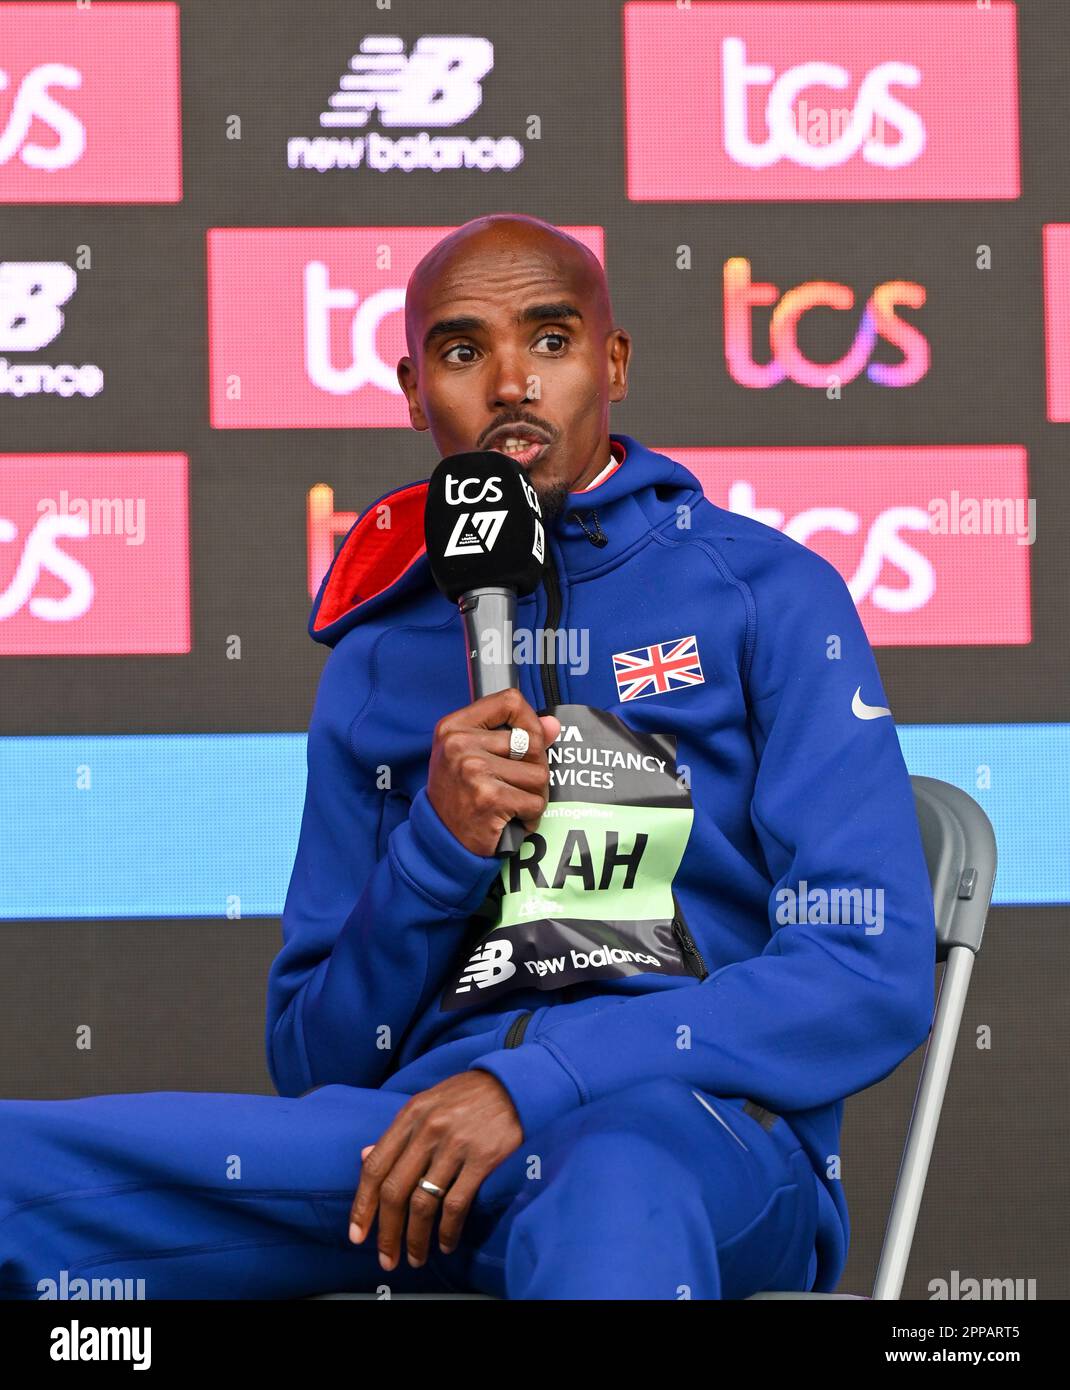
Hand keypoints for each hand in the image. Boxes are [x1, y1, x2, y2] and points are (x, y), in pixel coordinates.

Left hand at [349, 1071, 521, 1269]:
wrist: (514, 1084)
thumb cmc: (467, 1096)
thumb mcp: (427, 1103)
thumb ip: (398, 1132)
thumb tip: (364, 1155)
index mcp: (410, 1115)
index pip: (375, 1167)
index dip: (362, 1205)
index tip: (356, 1234)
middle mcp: (428, 1130)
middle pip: (395, 1191)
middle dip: (387, 1232)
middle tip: (387, 1259)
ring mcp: (455, 1145)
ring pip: (423, 1203)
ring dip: (416, 1238)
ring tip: (416, 1257)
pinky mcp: (482, 1158)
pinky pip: (456, 1204)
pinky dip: (447, 1230)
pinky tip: (445, 1243)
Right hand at [427, 687, 560, 855]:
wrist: (441, 840)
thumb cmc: (460, 794)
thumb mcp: (474, 755)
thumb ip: (514, 734)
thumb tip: (554, 725)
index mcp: (454, 727)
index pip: (510, 701)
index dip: (529, 720)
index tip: (526, 740)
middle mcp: (460, 744)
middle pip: (532, 742)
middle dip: (534, 768)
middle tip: (513, 786)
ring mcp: (474, 770)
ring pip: (539, 774)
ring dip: (533, 795)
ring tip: (511, 804)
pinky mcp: (489, 798)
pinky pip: (535, 802)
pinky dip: (530, 816)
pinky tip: (510, 819)